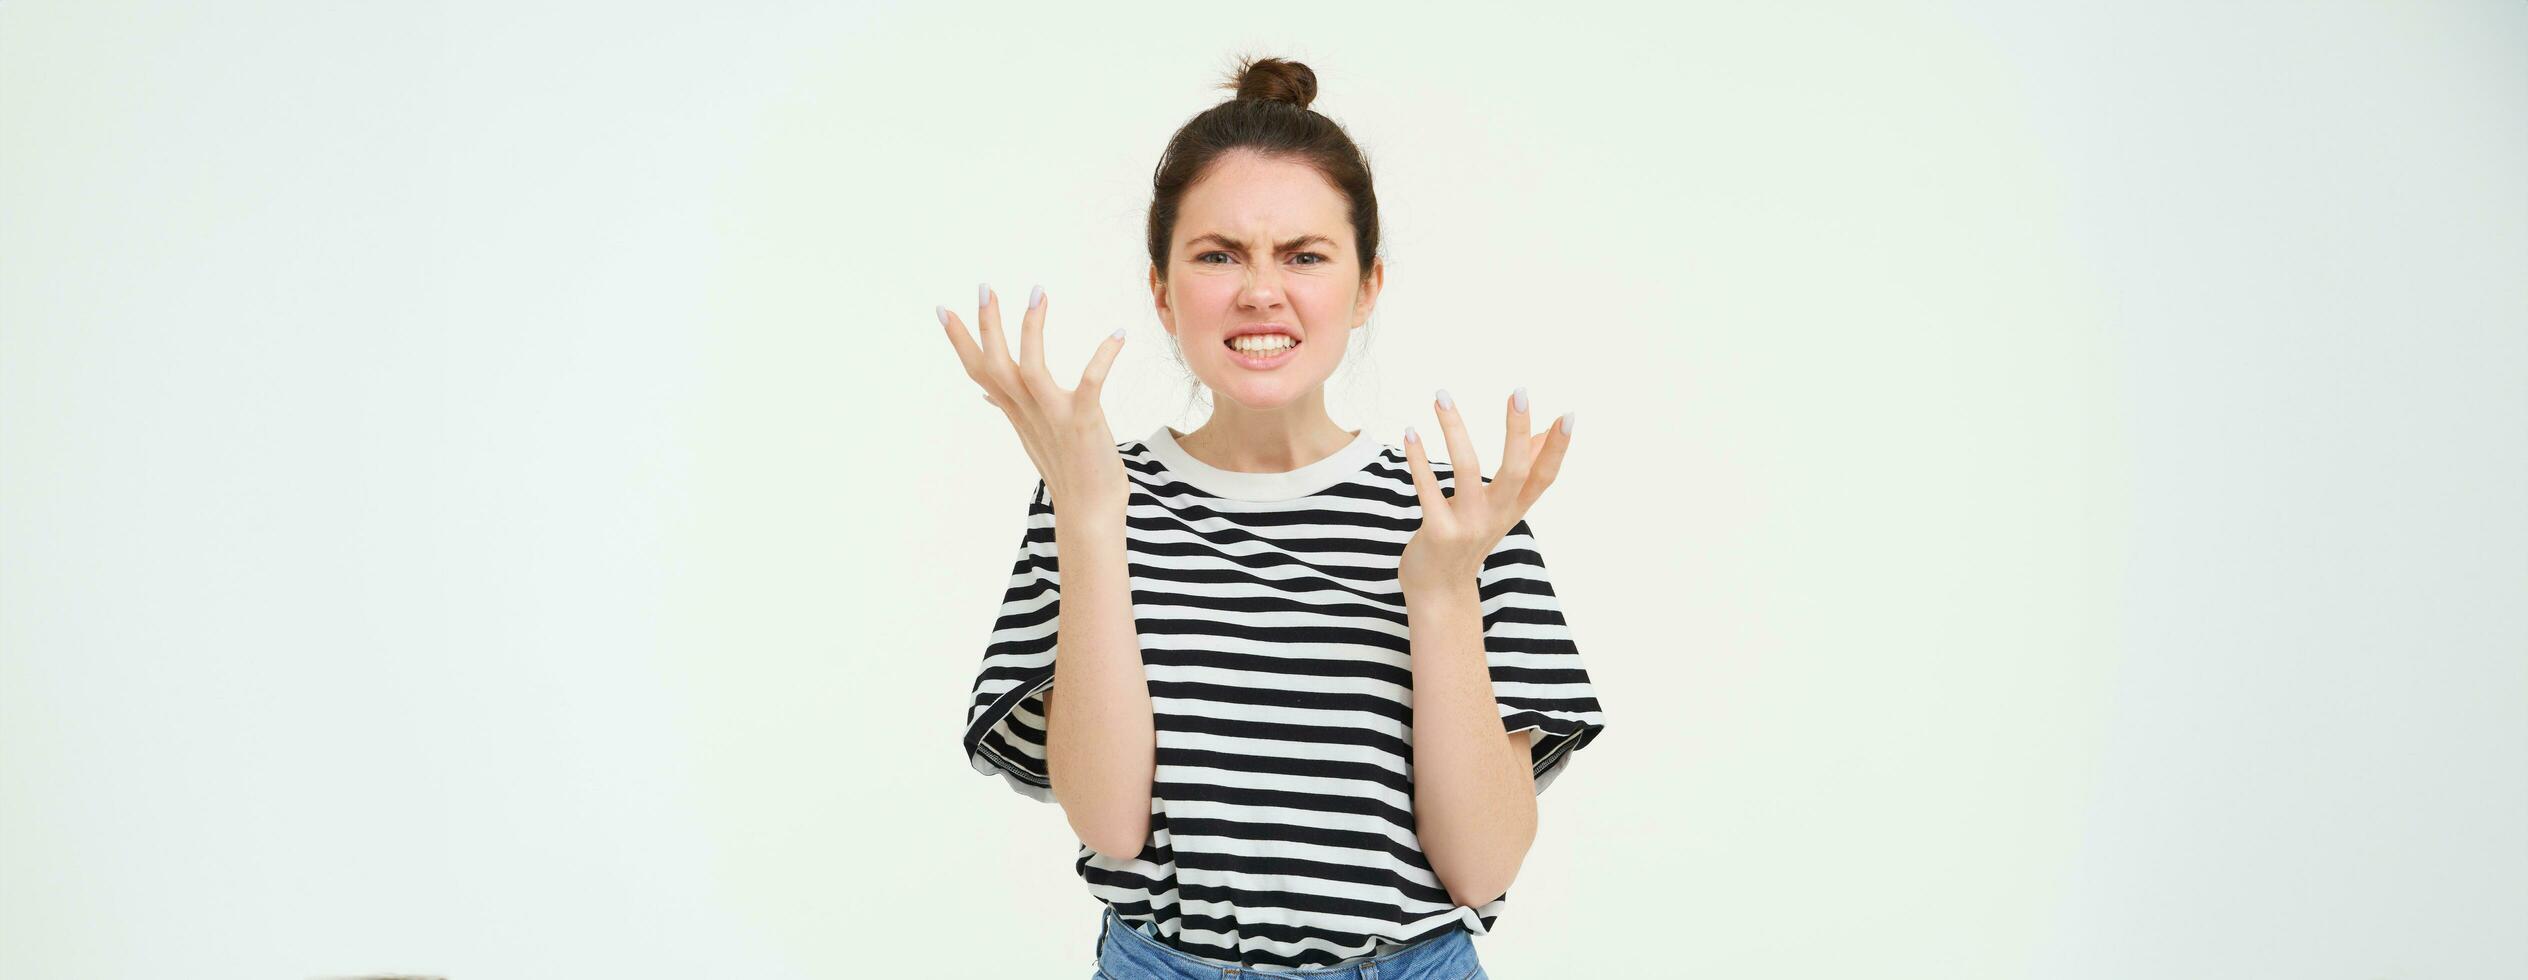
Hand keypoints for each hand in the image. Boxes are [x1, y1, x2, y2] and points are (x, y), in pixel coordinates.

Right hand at [938, 283, 1131, 514]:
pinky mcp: (1083, 422)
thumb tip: (986, 394)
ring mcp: (1054, 418)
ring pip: (1029, 369)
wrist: (1089, 514)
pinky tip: (1118, 334)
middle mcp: (1028, 412)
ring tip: (1038, 293)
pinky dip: (1102, 358)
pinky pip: (1089, 384)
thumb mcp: (1032, 435)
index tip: (943, 309)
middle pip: (995, 365)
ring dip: (1031, 331)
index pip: (979, 370)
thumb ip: (1009, 408)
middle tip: (985, 287)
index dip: (960, 340)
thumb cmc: (1066, 471)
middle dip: (987, 325)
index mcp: (1016, 412)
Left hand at [1398, 387, 1573, 591]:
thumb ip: (1524, 472)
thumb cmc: (1468, 540)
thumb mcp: (1501, 509)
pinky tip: (1410, 432)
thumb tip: (1548, 432)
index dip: (1558, 449)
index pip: (1544, 476)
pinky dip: (1418, 459)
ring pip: (1468, 470)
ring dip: (1454, 429)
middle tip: (1518, 392)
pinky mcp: (1438, 533)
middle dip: (1517, 431)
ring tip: (1441, 396)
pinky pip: (1427, 490)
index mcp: (1513, 508)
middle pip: (1516, 471)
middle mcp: (1496, 516)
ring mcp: (1468, 525)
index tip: (1569, 415)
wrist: (1440, 593)